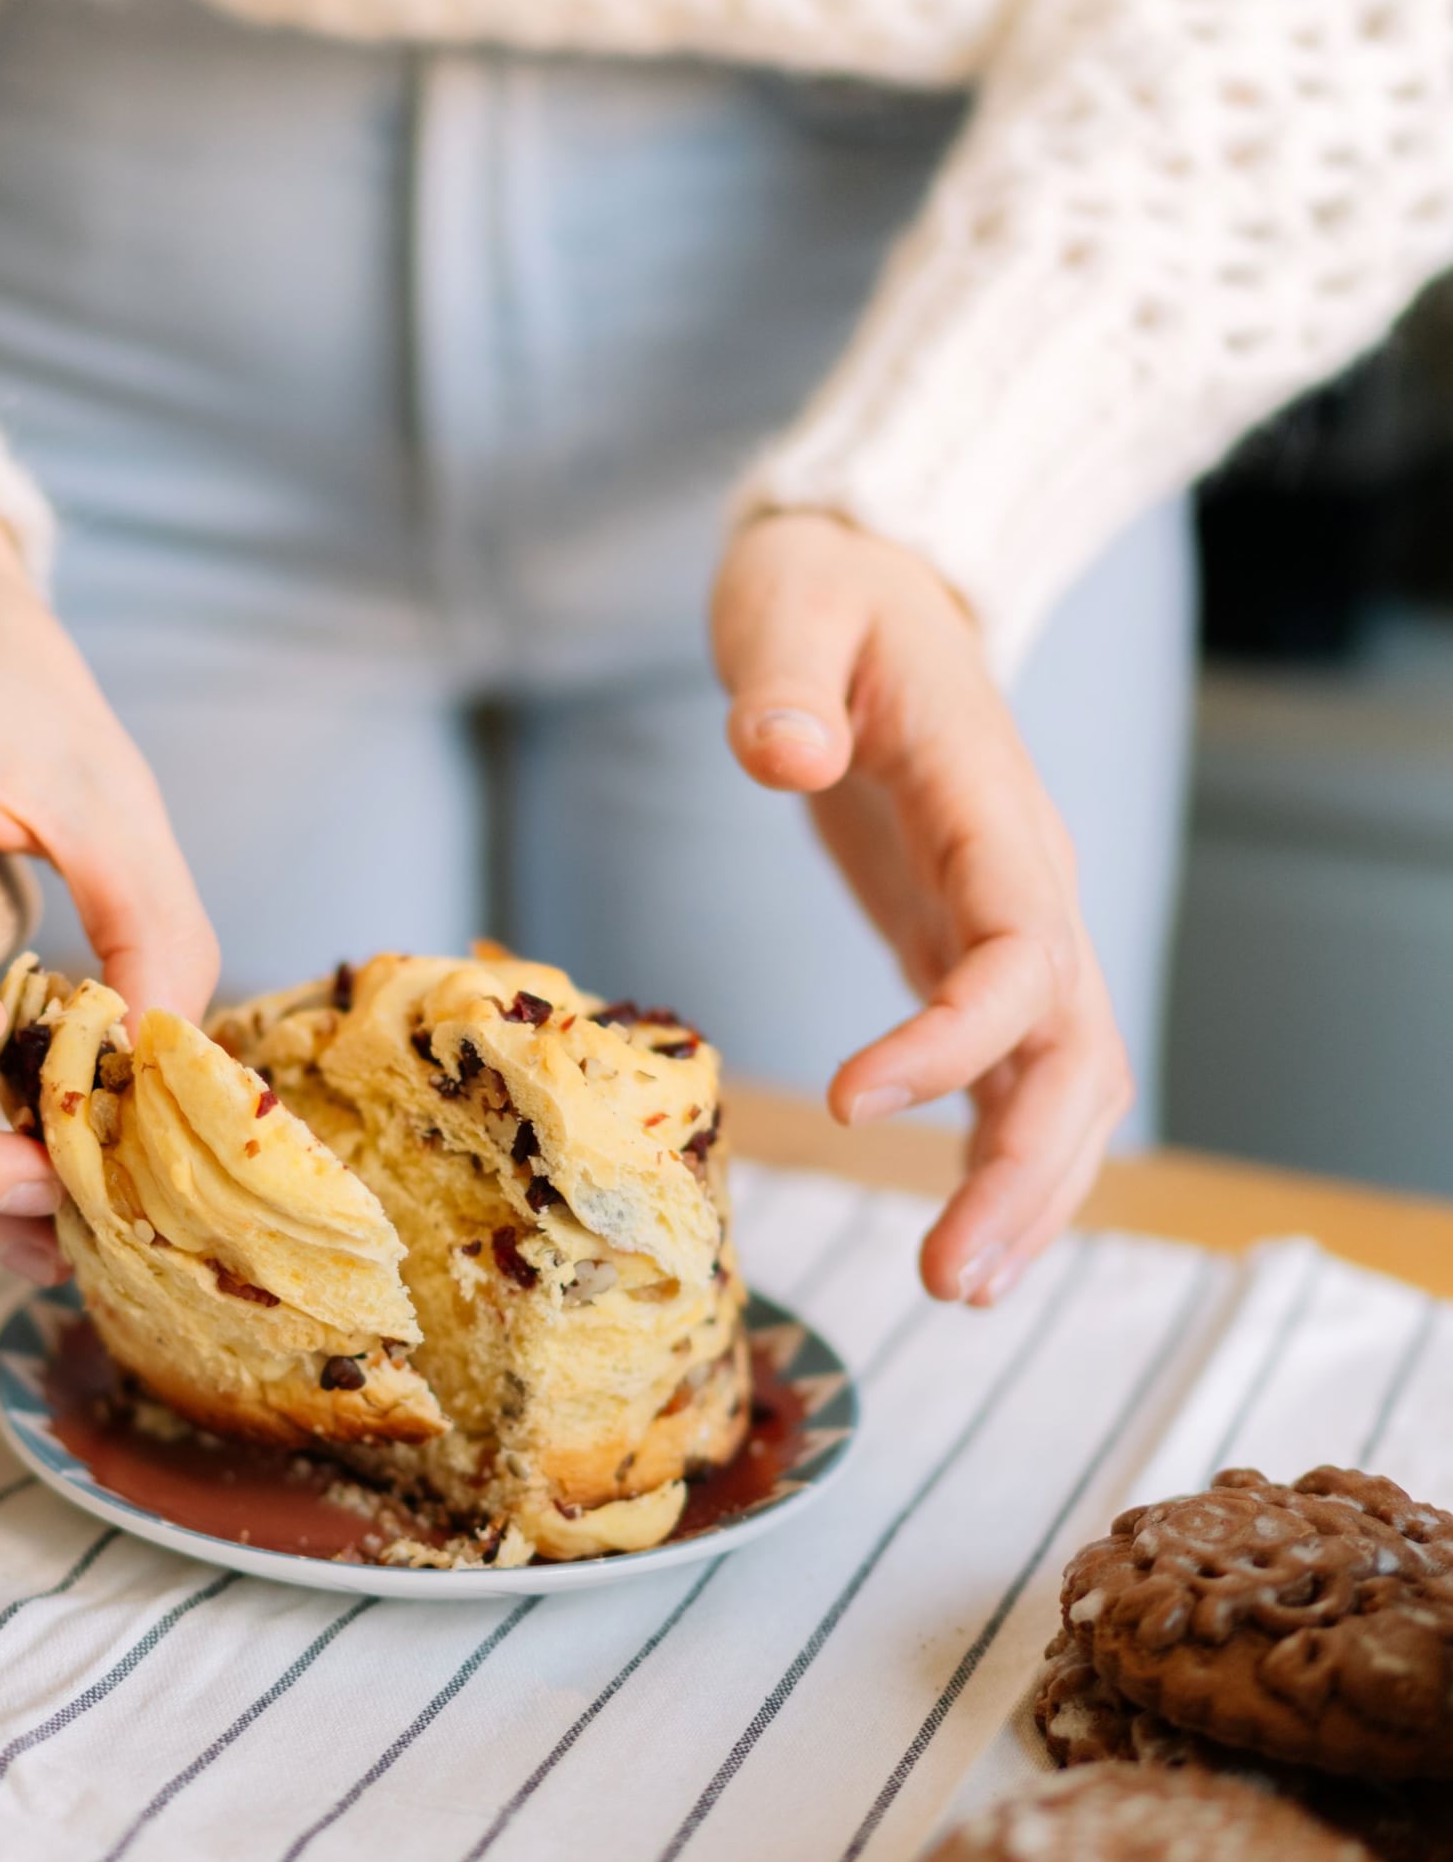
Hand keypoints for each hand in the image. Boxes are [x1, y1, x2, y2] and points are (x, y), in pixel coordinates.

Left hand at [711, 509, 1131, 1305]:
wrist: (870, 574)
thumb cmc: (823, 589)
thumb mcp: (787, 602)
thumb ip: (785, 679)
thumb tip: (786, 752)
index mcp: (990, 802)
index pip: (1018, 947)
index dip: (955, 1038)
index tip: (849, 1098)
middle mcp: (1027, 874)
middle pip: (1075, 1047)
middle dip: (1028, 1169)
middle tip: (951, 1278)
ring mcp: (1012, 916)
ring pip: (1068, 1078)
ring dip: (1030, 1188)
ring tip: (962, 1288)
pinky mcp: (973, 945)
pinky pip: (1016, 1071)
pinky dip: (1002, 1159)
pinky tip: (968, 1242)